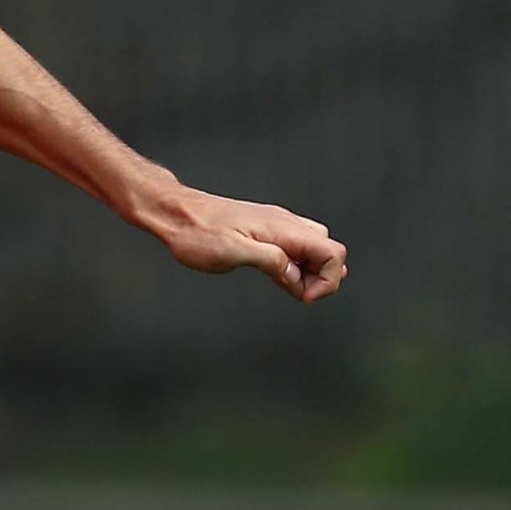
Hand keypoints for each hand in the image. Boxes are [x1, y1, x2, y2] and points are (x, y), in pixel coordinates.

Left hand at [143, 182, 345, 305]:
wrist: (177, 213)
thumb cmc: (198, 232)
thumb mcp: (232, 252)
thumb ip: (269, 261)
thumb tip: (294, 274)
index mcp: (282, 228)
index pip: (333, 252)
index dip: (327, 280)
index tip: (303, 295)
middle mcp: (286, 224)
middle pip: (328, 251)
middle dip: (321, 277)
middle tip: (295, 292)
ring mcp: (277, 226)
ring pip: (314, 248)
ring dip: (309, 272)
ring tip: (287, 286)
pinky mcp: (267, 230)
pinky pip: (296, 247)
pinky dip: (296, 265)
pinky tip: (281, 276)